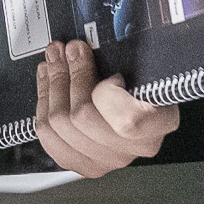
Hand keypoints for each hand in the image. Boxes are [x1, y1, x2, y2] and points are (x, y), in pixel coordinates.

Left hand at [30, 39, 177, 176]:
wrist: (145, 105)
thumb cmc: (144, 79)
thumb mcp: (145, 63)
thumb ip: (125, 56)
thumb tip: (92, 40)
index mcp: (159, 123)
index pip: (127, 121)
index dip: (107, 94)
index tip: (107, 72)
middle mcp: (134, 148)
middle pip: (82, 117)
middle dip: (68, 75)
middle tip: (66, 50)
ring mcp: (107, 160)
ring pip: (59, 123)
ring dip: (51, 85)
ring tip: (53, 61)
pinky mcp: (82, 162)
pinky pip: (48, 136)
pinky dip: (44, 104)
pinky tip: (47, 83)